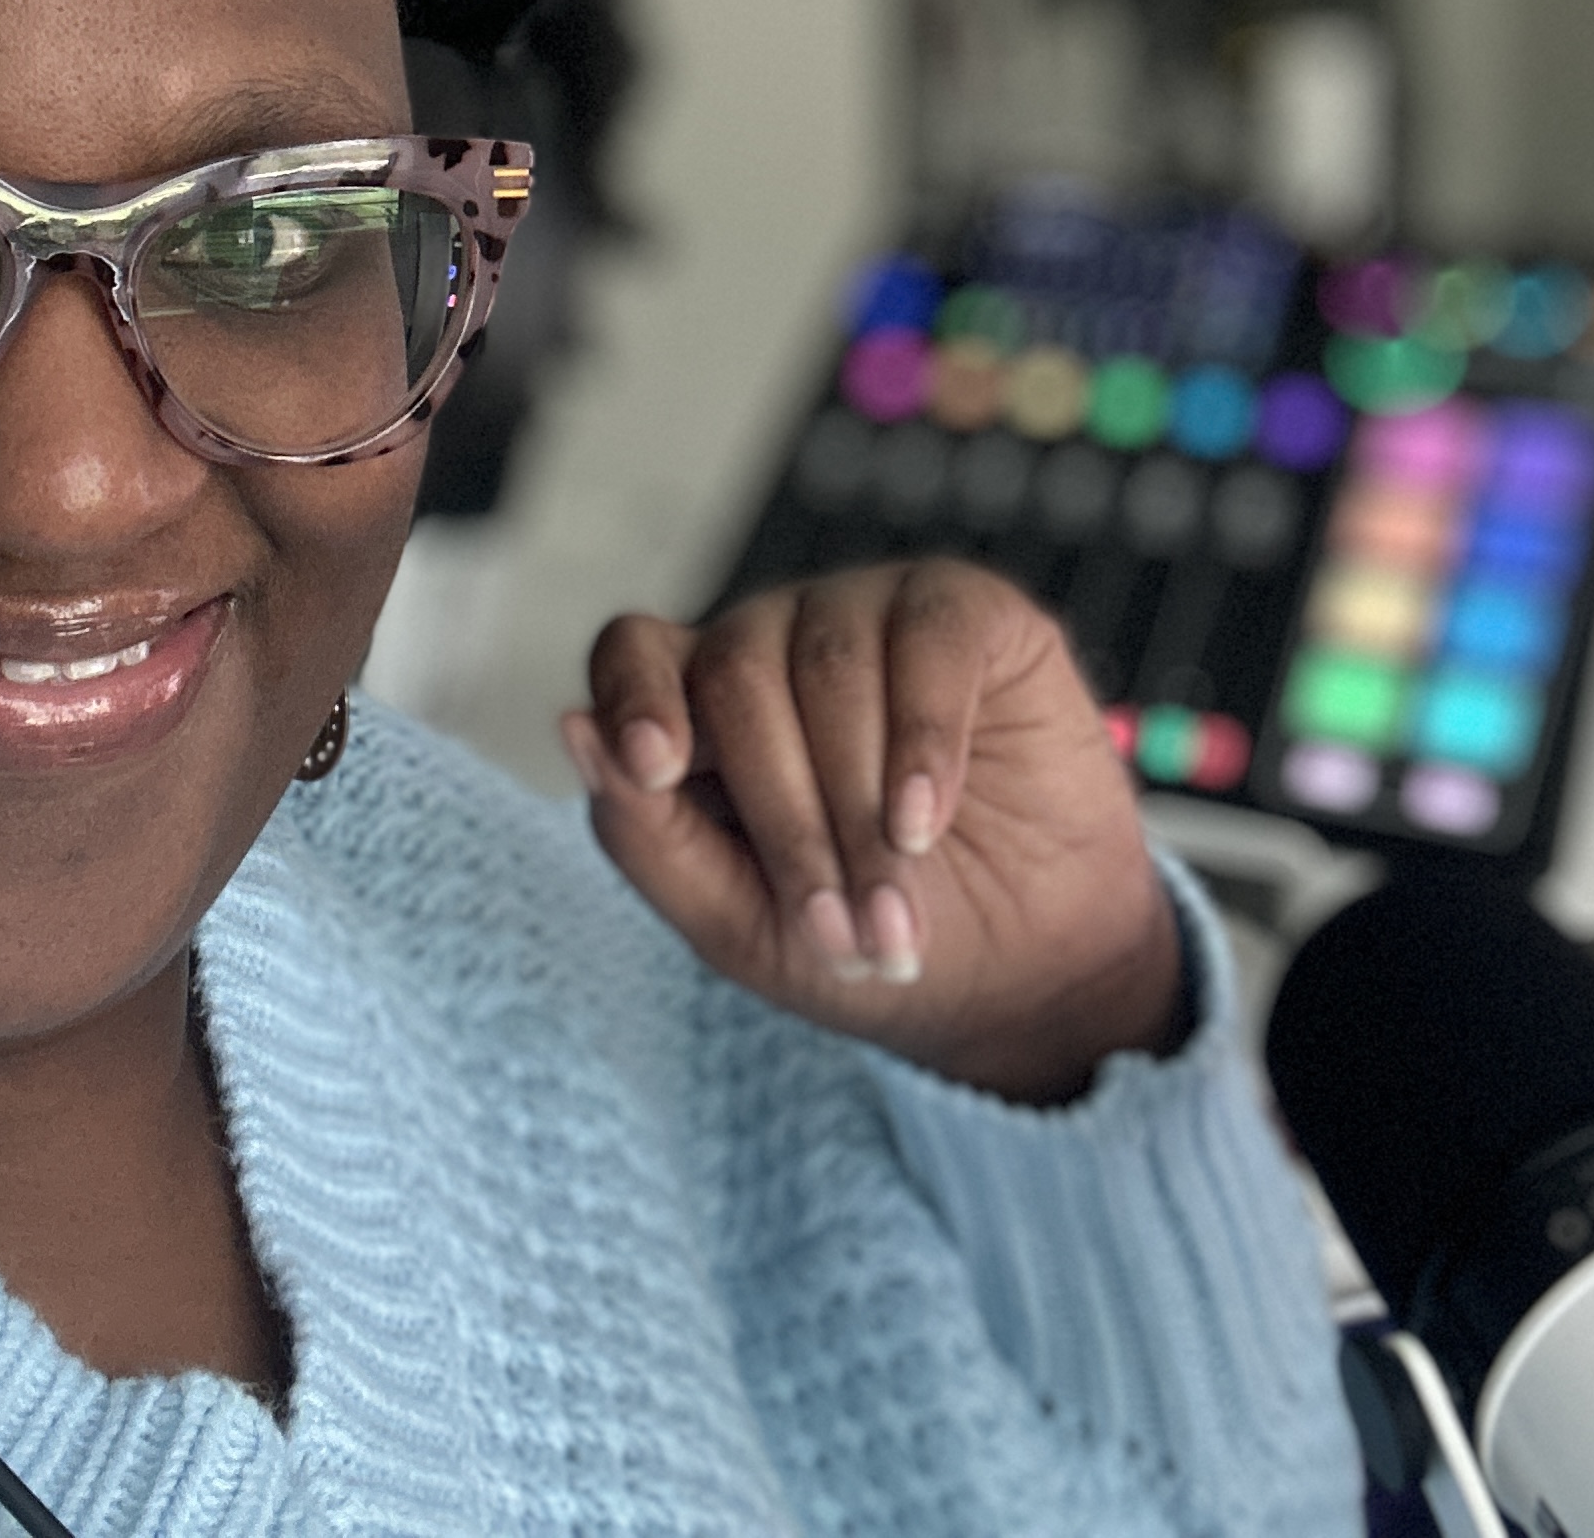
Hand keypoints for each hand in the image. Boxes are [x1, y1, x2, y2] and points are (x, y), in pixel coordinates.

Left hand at [562, 561, 1185, 1104]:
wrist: (1022, 979)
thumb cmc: (863, 946)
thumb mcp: (737, 923)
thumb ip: (646, 836)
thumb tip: (571, 725)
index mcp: (698, 707)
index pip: (633, 652)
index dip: (636, 695)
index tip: (657, 767)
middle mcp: (774, 643)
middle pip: (734, 672)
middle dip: (786, 816)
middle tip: (837, 929)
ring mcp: (869, 615)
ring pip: (826, 662)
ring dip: (857, 804)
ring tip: (893, 912)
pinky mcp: (968, 613)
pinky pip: (927, 638)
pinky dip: (921, 738)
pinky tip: (924, 819)